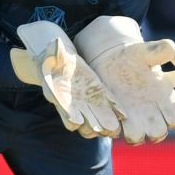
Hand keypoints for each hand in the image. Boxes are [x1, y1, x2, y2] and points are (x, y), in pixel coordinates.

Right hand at [10, 20, 125, 137]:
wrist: (60, 61)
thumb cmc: (52, 58)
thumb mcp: (51, 55)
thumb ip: (54, 53)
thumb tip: (56, 44)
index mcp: (60, 97)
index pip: (64, 112)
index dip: (70, 117)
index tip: (76, 120)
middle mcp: (74, 104)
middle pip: (84, 122)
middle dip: (93, 126)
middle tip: (102, 130)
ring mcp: (87, 100)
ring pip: (98, 116)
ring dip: (106, 122)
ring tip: (115, 128)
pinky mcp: (99, 92)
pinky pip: (108, 103)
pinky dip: (115, 109)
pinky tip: (123, 114)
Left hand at [74, 15, 174, 144]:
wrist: (111, 62)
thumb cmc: (134, 57)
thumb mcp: (145, 51)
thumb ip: (159, 50)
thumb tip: (172, 49)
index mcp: (166, 101)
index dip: (173, 116)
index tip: (164, 102)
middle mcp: (151, 115)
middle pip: (158, 134)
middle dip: (153, 129)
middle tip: (143, 114)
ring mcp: (132, 121)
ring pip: (136, 138)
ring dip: (132, 132)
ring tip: (124, 117)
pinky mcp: (113, 122)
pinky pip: (112, 132)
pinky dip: (109, 127)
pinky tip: (106, 115)